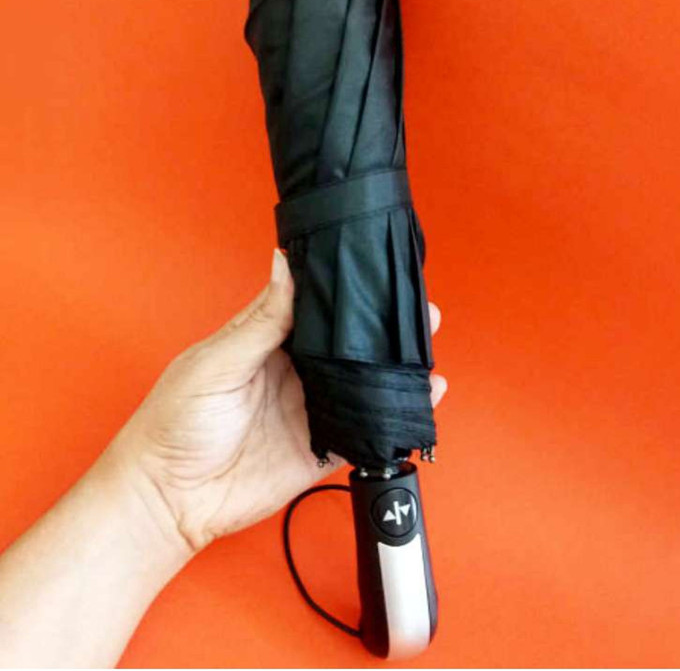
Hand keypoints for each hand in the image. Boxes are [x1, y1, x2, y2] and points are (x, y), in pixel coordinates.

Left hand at [114, 250, 446, 552]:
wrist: (169, 499)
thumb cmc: (176, 423)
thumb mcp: (216, 363)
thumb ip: (260, 320)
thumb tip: (283, 263)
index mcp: (266, 341)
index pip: (314, 307)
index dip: (345, 290)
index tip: (378, 271)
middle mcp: (294, 372)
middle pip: (347, 344)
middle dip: (382, 327)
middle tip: (420, 309)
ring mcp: (310, 409)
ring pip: (362, 382)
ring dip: (393, 367)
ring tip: (427, 347)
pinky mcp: (320, 448)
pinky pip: (364, 428)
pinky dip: (392, 415)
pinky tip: (422, 397)